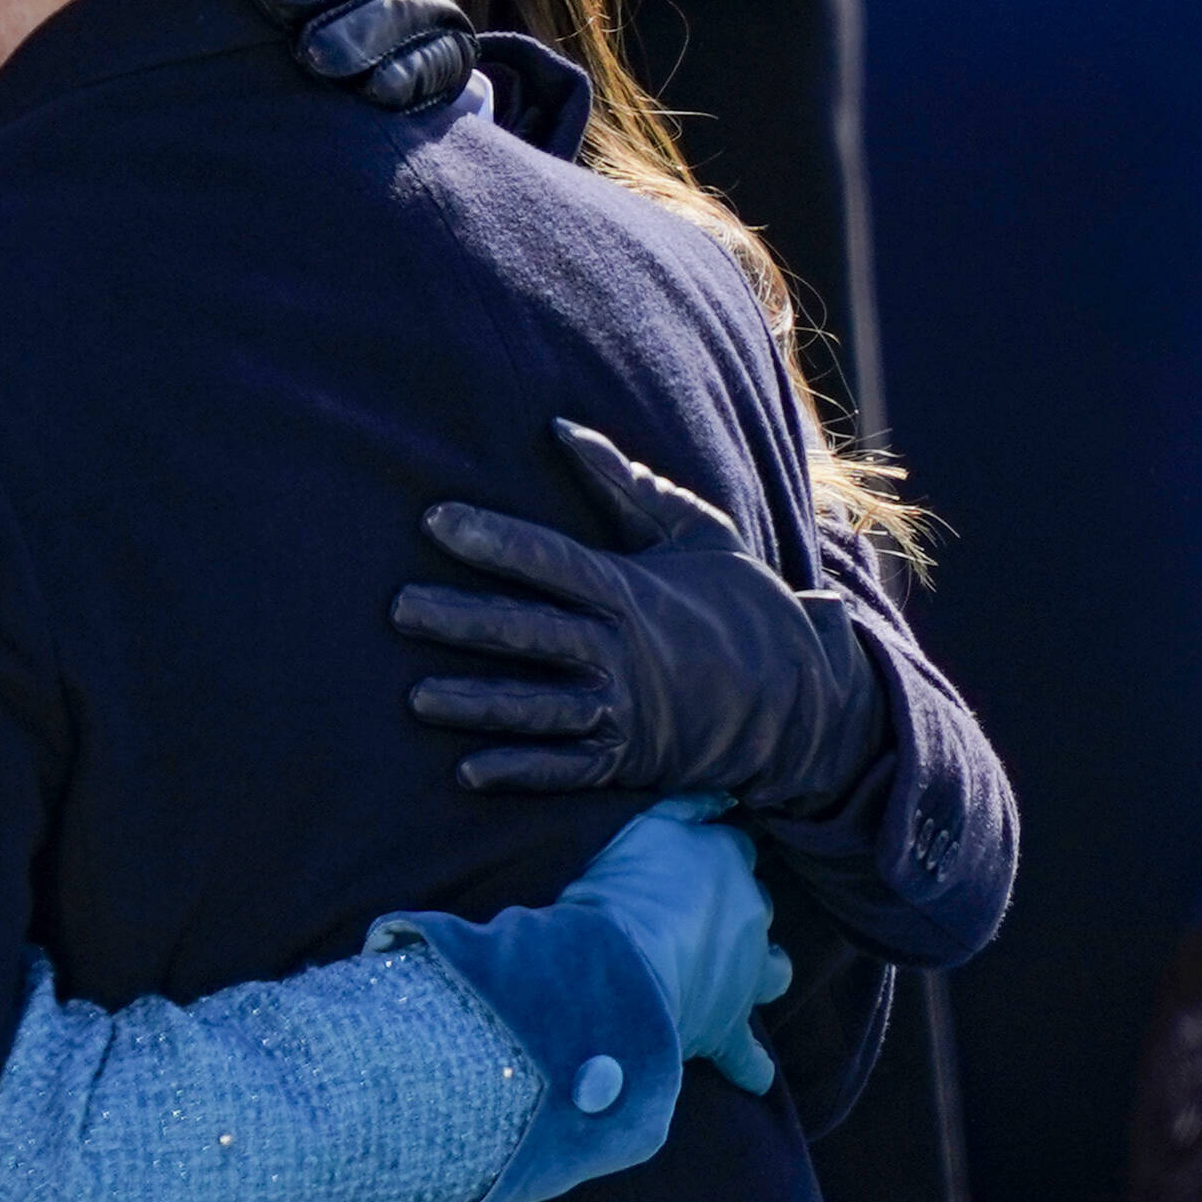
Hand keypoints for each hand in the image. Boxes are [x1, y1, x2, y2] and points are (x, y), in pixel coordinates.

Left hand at [396, 419, 890, 812]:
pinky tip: (468, 772)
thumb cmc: (742, 603)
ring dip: (475, 704)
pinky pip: (564, 769)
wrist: (804, 699)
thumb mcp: (697, 532)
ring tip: (417, 697)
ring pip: (534, 707)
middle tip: (397, 609)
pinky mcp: (625, 760)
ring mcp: (621, 710)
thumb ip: (626, 483)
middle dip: (461, 621)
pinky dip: (519, 773)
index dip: (492, 540)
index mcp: (630, 590)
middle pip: (527, 633)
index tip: (437, 520)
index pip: (548, 560)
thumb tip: (560, 428)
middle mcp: (619, 652)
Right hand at [555, 799, 791, 1094]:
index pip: (736, 848)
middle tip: (702, 915)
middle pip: (757, 905)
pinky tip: (754, 1077)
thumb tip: (721, 797)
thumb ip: (684, 809)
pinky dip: (751, 1068)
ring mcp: (745, 976)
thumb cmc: (619, 891)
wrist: (616, 969)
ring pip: (774, 971)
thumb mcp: (645, 827)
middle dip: (739, 910)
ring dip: (763, 971)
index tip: (700, 860)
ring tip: (744, 977)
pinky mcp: (727, 1029)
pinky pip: (747, 1057)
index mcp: (726, 862)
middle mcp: (749, 915)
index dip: (718, 856)